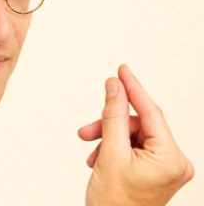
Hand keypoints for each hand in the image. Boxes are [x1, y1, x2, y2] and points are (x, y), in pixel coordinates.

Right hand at [78, 65, 193, 205]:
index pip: (151, 111)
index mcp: (170, 158)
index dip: (133, 87)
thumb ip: (113, 114)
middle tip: (89, 129)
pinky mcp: (154, 168)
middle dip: (110, 124)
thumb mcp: (110, 153)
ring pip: (131, 133)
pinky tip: (100, 157)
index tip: (122, 70)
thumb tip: (114, 87)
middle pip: (137, 123)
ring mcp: (164, 166)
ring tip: (92, 151)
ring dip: (108, 137)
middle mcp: (173, 161)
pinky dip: (112, 146)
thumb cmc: (114, 205)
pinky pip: (131, 144)